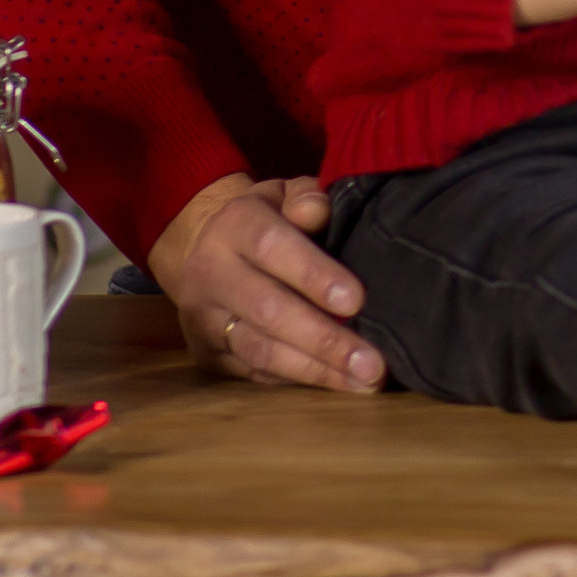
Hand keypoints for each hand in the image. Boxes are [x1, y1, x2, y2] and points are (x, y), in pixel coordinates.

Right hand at [148, 172, 383, 392]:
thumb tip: (319, 212)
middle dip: (325, 340)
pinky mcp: (206, 353)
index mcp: (234, 225)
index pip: (273, 248)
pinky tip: (336, 385)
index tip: (357, 301)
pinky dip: (297, 380)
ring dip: (316, 371)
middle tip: (373, 363)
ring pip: (260, 351)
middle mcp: (211, 273)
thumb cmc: (268, 217)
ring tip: (364, 383)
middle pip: (269, 311)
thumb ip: (306, 197)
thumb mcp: (285, 192)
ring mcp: (204, 319)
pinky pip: (254, 372)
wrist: (203, 245)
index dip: (315, 276)